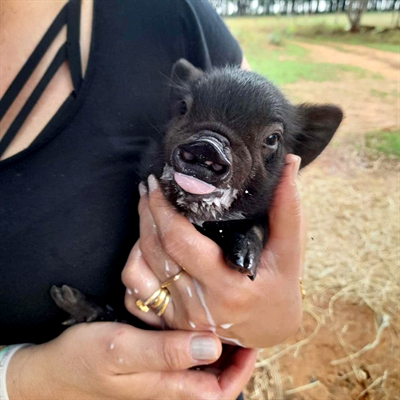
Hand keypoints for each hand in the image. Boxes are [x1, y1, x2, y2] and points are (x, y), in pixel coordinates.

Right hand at [7, 322, 255, 398]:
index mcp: (168, 388)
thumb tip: (213, 346)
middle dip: (235, 356)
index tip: (249, 338)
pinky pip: (183, 356)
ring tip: (223, 316)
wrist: (52, 371)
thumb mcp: (122, 350)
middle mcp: (169, 386)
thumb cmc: (84, 360)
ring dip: (217, 346)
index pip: (221, 391)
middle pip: (216, 379)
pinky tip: (192, 317)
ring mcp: (160, 376)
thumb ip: (166, 351)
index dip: (242, 369)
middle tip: (240, 321)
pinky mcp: (151, 364)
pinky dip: (195, 339)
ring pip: (202, 367)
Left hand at [122, 154, 303, 348]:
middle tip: (148, 187)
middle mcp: (198, 306)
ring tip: (146, 210)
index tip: (157, 182)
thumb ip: (288, 208)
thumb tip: (289, 163)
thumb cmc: (280, 287)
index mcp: (227, 286)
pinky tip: (142, 248)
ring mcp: (180, 319)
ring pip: (138, 272)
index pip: (179, 241)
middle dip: (146, 213)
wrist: (272, 329)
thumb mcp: (289, 250)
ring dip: (137, 236)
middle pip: (154, 251)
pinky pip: (135, 296)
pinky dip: (134, 267)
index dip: (162, 208)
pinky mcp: (170, 324)